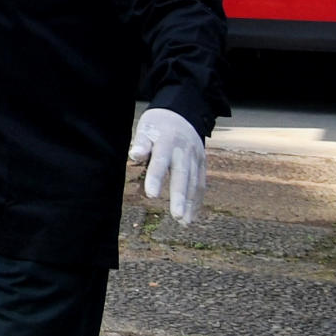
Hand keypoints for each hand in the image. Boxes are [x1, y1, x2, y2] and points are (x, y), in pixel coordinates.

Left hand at [130, 106, 205, 223]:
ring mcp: (195, 158)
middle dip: (180, 196)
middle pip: (182, 175)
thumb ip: (141, 142)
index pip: (160, 161)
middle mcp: (184, 151)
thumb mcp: (146, 127)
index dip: (156, 178)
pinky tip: (192, 215)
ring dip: (191, 203)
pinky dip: (197, 200)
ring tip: (184, 222)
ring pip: (194, 182)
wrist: (183, 113)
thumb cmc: (158, 124)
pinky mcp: (202, 163)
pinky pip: (201, 183)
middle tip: (177, 215)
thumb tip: (134, 155)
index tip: (151, 196)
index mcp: (167, 141)